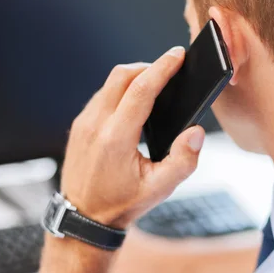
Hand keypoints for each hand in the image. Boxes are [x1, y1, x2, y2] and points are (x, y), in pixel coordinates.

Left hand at [61, 47, 204, 228]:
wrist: (84, 217)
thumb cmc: (122, 204)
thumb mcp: (160, 189)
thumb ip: (183, 161)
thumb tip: (195, 132)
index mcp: (116, 138)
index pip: (141, 89)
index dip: (162, 68)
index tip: (177, 55)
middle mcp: (95, 125)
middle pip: (122, 76)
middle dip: (148, 67)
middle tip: (169, 71)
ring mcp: (83, 123)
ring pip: (109, 83)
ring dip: (133, 79)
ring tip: (154, 88)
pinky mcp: (78, 126)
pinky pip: (101, 96)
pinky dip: (119, 91)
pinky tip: (133, 105)